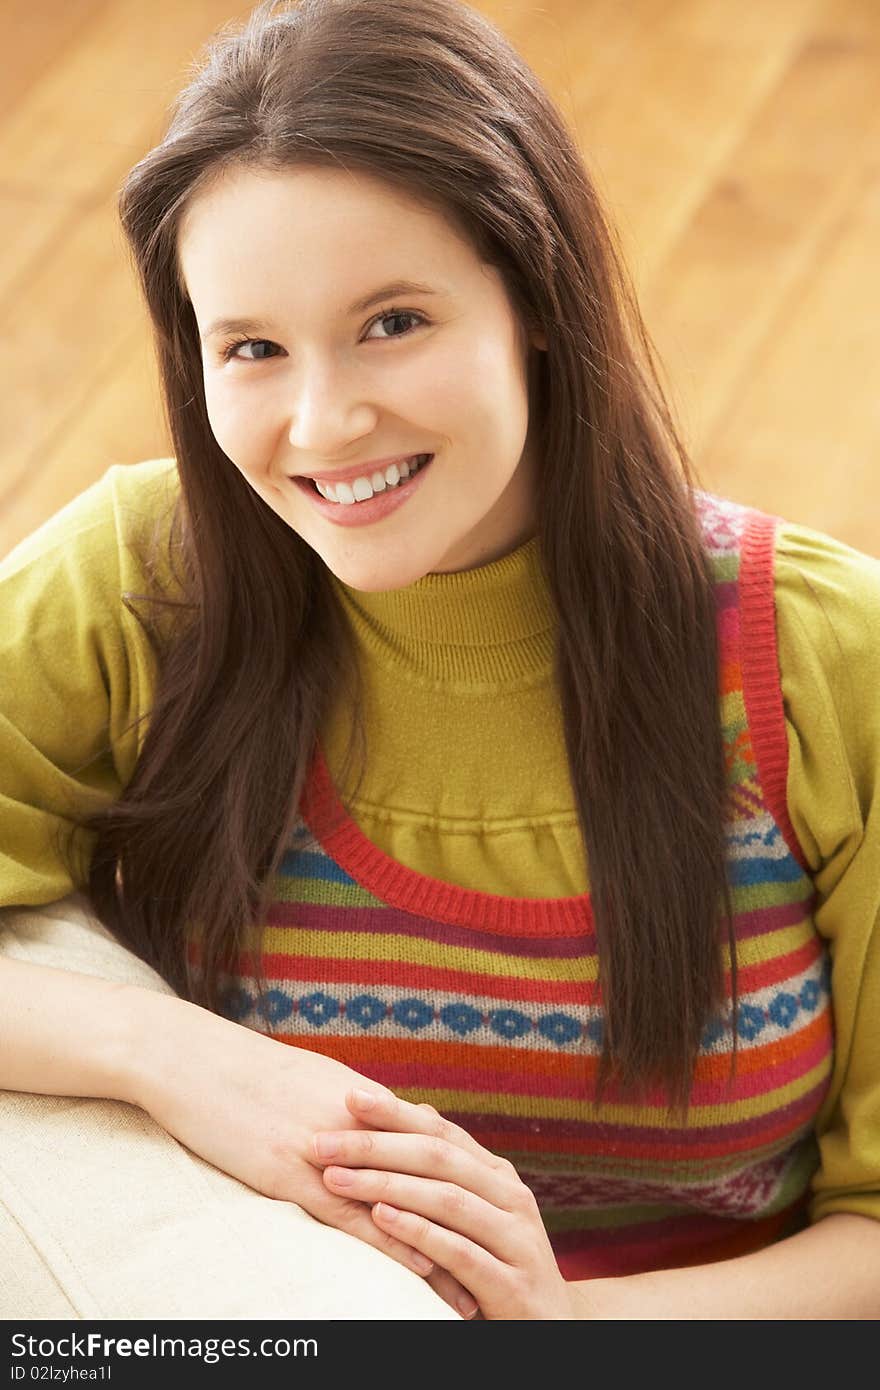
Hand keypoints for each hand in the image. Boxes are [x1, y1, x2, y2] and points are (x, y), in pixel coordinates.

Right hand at [128, 992, 472, 1302]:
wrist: (190, 1057)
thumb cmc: (241, 1067)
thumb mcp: (307, 1078)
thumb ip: (348, 1104)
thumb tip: (375, 1121)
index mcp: (361, 1098)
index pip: (430, 1146)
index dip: (464, 1185)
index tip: (491, 1216)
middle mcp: (357, 1120)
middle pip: (428, 1178)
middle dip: (465, 1223)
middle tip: (499, 1261)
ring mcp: (329, 1147)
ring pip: (401, 1203)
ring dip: (440, 1249)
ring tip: (472, 1292)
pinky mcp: (296, 1172)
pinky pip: (355, 1215)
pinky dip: (392, 1244)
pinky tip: (421, 1269)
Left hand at [313, 1088, 581, 1319]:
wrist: (546, 1330)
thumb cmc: (496, 1267)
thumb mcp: (475, 1215)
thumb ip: (449, 1170)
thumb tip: (421, 1110)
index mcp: (497, 1177)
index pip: (441, 1132)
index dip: (395, 1113)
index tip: (348, 1097)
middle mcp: (511, 1199)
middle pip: (438, 1158)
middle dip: (376, 1146)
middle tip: (323, 1143)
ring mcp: (516, 1239)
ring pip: (446, 1199)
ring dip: (386, 1185)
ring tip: (337, 1179)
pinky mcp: (512, 1284)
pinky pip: (460, 1251)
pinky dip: (418, 1232)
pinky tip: (380, 1219)